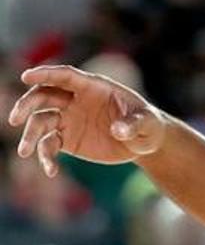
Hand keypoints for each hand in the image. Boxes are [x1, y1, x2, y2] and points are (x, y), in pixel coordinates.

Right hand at [7, 64, 167, 176]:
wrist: (144, 143)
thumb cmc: (148, 125)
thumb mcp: (147, 123)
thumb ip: (135, 123)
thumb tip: (119, 129)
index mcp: (95, 87)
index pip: (66, 76)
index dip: (47, 73)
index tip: (27, 75)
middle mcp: (77, 101)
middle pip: (44, 96)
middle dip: (28, 104)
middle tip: (15, 119)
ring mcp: (70, 120)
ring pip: (40, 121)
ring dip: (29, 135)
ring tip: (24, 152)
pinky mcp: (68, 139)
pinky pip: (49, 146)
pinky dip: (45, 157)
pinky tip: (51, 171)